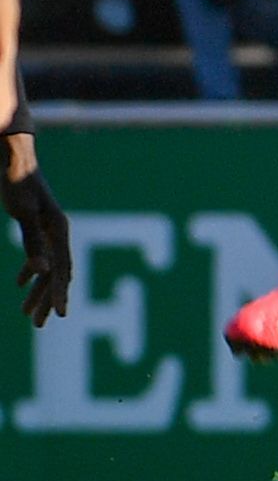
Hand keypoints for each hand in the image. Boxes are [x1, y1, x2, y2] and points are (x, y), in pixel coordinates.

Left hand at [3, 134, 71, 325]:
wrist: (13, 156)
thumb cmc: (17, 183)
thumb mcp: (23, 212)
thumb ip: (33, 242)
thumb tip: (42, 271)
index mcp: (59, 229)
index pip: (62, 268)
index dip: (60, 293)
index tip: (60, 316)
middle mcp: (58, 231)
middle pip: (58, 272)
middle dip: (49, 299)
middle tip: (40, 324)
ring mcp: (50, 228)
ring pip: (49, 266)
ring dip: (39, 290)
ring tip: (27, 314)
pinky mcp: (38, 225)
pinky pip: (41, 255)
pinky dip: (31, 273)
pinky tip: (20, 283)